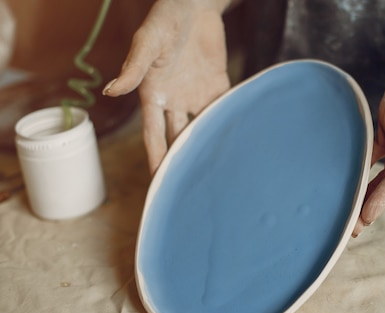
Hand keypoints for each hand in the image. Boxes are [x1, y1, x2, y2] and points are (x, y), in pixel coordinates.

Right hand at [103, 0, 230, 173]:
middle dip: (181, 162)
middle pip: (177, 138)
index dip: (156, 159)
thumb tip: (112, 91)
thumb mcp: (148, 42)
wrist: (194, 4)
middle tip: (189, 187)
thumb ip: (134, 67)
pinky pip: (223, 108)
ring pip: (201, 128)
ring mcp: (197, 94)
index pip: (153, 135)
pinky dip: (228, 123)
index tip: (159, 183)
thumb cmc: (165, 19)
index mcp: (154, 94)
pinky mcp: (218, 85)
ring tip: (216, 172)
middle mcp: (175, 100)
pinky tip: (236, 143)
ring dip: (206, 147)